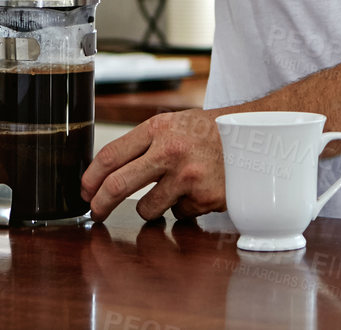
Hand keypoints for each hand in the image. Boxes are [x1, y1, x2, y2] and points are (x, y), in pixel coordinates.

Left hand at [82, 109, 226, 221]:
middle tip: (96, 212)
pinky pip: (178, 214)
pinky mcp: (203, 198)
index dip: (90, 178)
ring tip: (170, 192)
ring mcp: (187, 176)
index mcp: (158, 128)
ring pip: (146, 208)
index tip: (85, 190)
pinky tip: (198, 191)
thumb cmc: (210, 132)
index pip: (110, 155)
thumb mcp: (175, 125)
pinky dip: (183, 208)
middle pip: (117, 185)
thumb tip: (104, 173)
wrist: (256, 137)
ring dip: (151, 207)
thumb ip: (144, 144)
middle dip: (100, 204)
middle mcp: (170, 150)